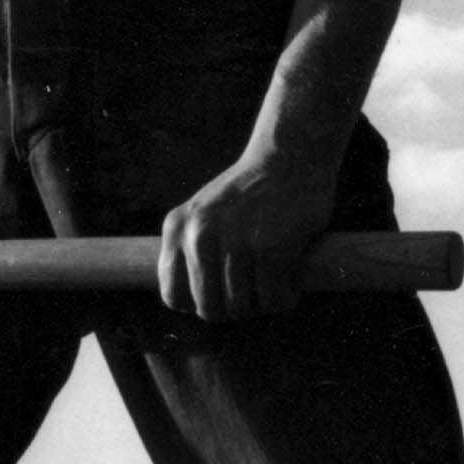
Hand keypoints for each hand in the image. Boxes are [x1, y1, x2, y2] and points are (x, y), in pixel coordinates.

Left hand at [157, 151, 337, 321]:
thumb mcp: (204, 212)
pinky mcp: (271, 249)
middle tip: (254, 289)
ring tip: (274, 280)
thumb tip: (191, 303)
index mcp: (177, 227)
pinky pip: (273, 301)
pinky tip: (291, 279)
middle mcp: (200, 237)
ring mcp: (235, 243)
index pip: (172, 294)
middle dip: (234, 309)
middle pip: (209, 309)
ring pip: (242, 309)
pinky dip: (285, 298)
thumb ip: (191, 248)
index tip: (221, 295)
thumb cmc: (251, 189)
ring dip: (262, 303)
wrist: (289, 154)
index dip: (198, 304)